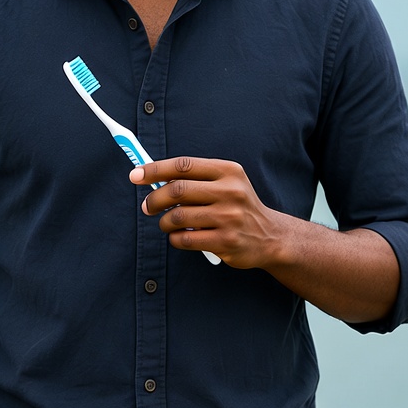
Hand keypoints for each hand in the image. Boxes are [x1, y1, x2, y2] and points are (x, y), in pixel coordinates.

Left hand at [129, 157, 287, 268]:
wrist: (271, 236)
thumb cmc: (238, 206)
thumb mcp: (226, 183)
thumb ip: (195, 178)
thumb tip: (153, 177)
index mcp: (228, 171)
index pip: (183, 166)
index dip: (155, 170)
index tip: (136, 175)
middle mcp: (230, 191)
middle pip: (177, 190)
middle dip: (155, 199)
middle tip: (147, 206)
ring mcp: (229, 217)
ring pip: (178, 217)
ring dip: (165, 222)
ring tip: (167, 224)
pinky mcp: (226, 241)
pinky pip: (186, 239)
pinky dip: (175, 239)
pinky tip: (180, 237)